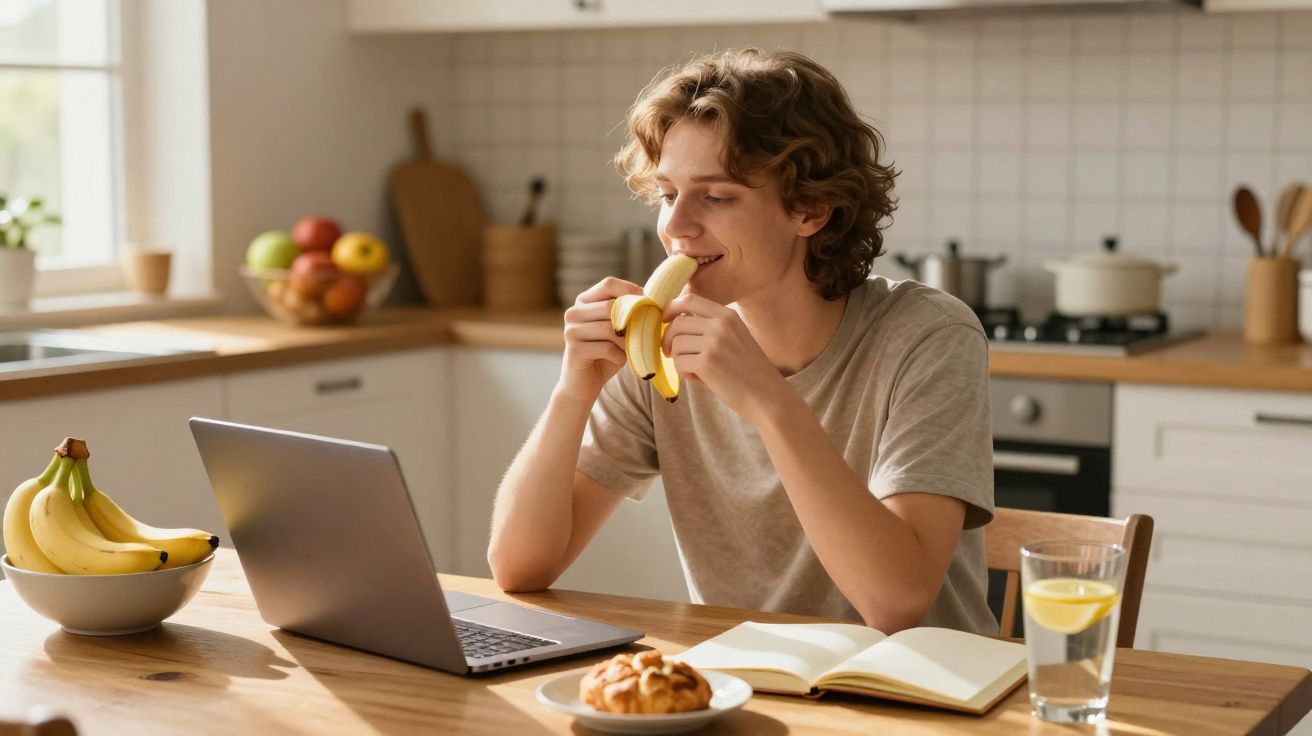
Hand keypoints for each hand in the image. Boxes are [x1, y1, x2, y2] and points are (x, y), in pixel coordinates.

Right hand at [557, 277, 644, 403]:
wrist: (582, 385)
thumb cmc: (605, 354)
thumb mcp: (618, 330)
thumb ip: (628, 314)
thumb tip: (652, 299)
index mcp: (584, 302)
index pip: (609, 284)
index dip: (631, 290)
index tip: (648, 303)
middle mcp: (574, 312)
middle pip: (612, 306)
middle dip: (632, 320)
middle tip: (642, 333)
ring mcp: (571, 330)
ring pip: (610, 328)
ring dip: (626, 341)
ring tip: (629, 349)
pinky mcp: (574, 350)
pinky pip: (607, 348)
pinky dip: (619, 356)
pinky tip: (618, 360)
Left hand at [661, 294, 790, 423]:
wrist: (766, 395)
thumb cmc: (748, 370)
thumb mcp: (735, 336)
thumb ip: (710, 326)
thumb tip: (674, 321)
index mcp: (727, 315)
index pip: (689, 299)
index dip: (670, 308)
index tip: (664, 321)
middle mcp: (720, 325)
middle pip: (677, 323)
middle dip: (668, 339)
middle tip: (672, 353)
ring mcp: (713, 343)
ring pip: (676, 344)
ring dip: (680, 359)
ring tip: (695, 370)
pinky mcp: (707, 363)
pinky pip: (679, 363)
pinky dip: (684, 374)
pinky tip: (700, 379)